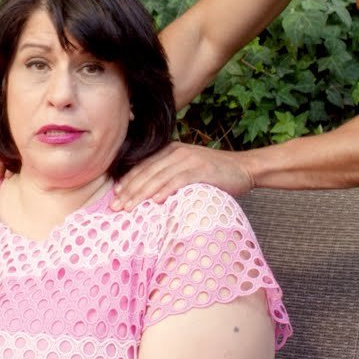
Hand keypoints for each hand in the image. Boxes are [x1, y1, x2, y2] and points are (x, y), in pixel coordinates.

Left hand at [113, 142, 255, 209]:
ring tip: (129, 207)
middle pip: (147, 172)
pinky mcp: (201, 169)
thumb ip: (169, 175)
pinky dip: (166, 190)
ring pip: (158, 177)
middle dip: (130, 191)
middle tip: (116, 207)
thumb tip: (149, 194)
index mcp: (170, 150)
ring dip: (142, 193)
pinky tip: (156, 201)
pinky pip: (178, 180)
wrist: (243, 168)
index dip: (128, 181)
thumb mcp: (187, 169)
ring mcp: (188, 159)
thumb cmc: (214, 174)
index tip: (115, 196)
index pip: (143, 166)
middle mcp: (176, 152)